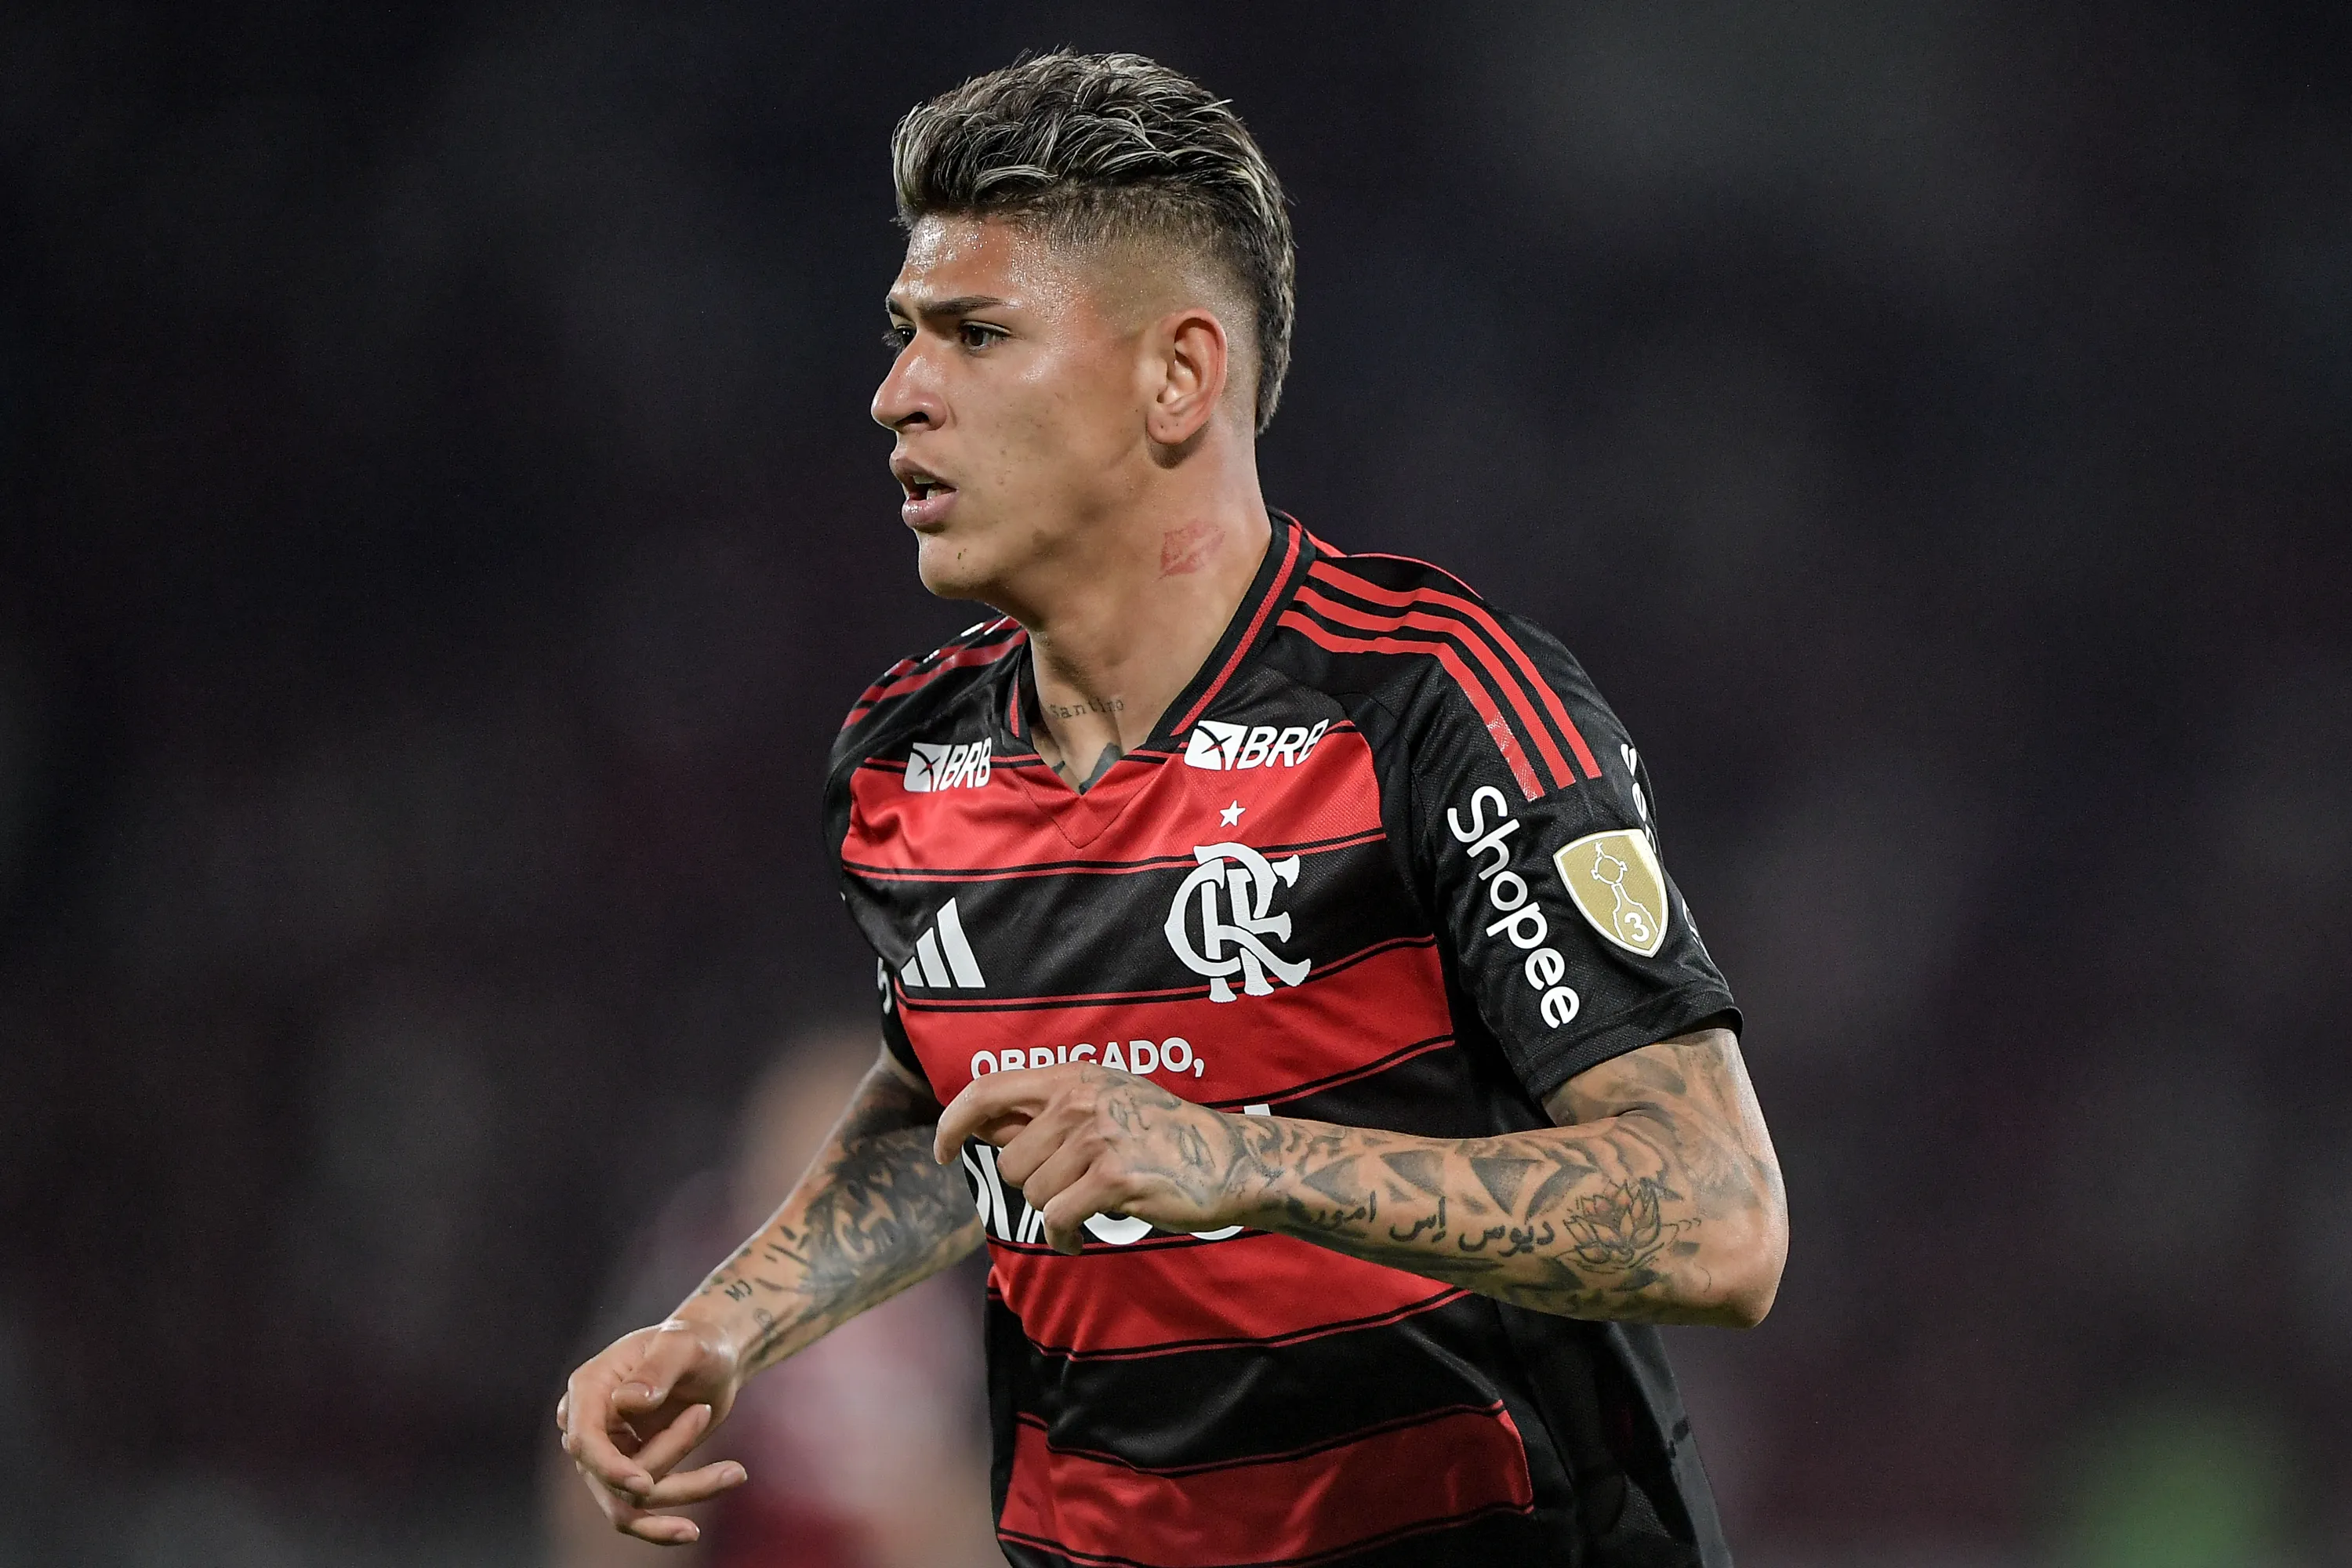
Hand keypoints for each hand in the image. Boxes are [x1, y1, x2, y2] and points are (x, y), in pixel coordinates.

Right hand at [557, 1318, 749, 1544]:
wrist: (715, 1359)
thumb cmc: (697, 1342)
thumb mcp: (683, 1344)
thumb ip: (656, 1369)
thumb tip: (627, 1402)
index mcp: (589, 1388)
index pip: (583, 1441)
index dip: (609, 1467)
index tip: (645, 1484)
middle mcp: (589, 1426)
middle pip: (611, 1476)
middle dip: (666, 1460)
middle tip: (705, 1413)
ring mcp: (607, 1456)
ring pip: (632, 1502)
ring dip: (687, 1490)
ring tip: (736, 1471)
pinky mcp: (631, 1475)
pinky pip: (646, 1511)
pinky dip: (679, 1515)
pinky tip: (715, 1501)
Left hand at [933, 1063, 1247, 1252]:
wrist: (1228, 1160)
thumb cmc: (1161, 1136)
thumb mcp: (1105, 1102)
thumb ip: (1045, 1112)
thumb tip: (979, 1126)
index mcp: (1073, 1076)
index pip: (988, 1090)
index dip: (953, 1123)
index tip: (941, 1150)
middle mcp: (1081, 1099)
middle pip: (1011, 1161)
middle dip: (1034, 1186)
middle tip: (1073, 1187)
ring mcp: (1098, 1136)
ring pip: (1034, 1194)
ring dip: (1057, 1212)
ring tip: (1090, 1205)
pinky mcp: (1114, 1177)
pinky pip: (1057, 1219)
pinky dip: (1063, 1239)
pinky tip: (1079, 1241)